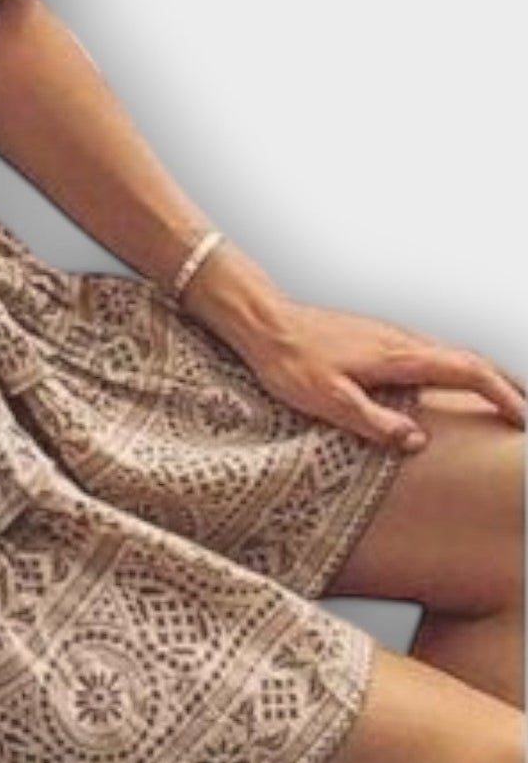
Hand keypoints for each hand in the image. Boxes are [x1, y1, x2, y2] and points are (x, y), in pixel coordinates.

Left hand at [227, 297, 525, 451]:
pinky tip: (444, 388)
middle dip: (503, 386)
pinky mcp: (374, 339)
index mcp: (399, 356)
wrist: (262, 321)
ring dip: (478, 378)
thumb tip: (417, 441)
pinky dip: (451, 372)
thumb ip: (373, 422)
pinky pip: (427, 355)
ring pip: (449, 356)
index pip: (469, 371)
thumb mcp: (327, 399)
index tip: (523, 419)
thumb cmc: (288, 360)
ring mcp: (389, 336)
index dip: (502, 395)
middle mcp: (402, 340)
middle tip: (523, 413)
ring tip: (497, 403)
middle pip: (469, 360)